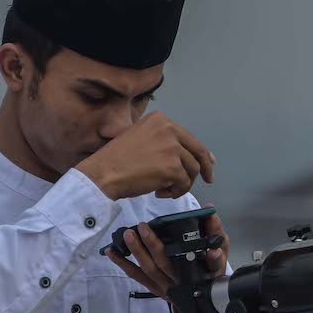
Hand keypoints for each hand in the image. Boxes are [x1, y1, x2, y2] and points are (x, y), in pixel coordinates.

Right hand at [76, 111, 215, 200]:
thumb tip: (186, 153)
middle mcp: (169, 129)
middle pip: (197, 152)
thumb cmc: (116, 159)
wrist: (103, 173)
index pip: (190, 137)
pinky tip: (161, 193)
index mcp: (161, 120)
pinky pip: (184, 183)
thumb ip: (162, 140)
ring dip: (183, 184)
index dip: (202, 152)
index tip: (208, 162)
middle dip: (205, 168)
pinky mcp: (172, 168)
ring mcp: (172, 148)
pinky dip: (176, 192)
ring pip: (192, 170)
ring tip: (166, 190)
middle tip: (208, 180)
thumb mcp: (140, 137)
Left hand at [104, 204, 229, 312]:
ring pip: (150, 270)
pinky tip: (112, 252)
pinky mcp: (156, 289)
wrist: (201, 301)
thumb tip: (211, 213)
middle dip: (153, 245)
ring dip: (137, 252)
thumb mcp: (220, 253)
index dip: (211, 257)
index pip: (210, 263)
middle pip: (167, 264)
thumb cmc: (209, 272)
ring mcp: (167, 287)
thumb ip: (217, 234)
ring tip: (128, 235)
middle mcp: (183, 282)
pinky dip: (124, 264)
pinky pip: (138, 276)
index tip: (210, 248)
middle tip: (143, 227)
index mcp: (203, 272)